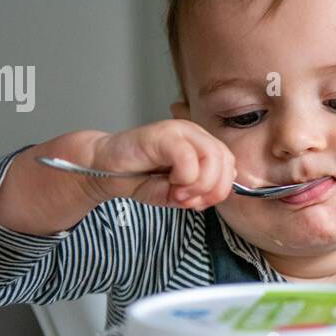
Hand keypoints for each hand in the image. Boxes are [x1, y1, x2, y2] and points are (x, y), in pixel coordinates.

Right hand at [83, 119, 235, 209]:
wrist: (105, 170)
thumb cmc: (139, 178)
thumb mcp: (177, 193)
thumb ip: (200, 193)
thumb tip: (217, 194)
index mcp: (202, 146)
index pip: (230, 167)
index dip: (219, 190)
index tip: (199, 204)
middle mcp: (195, 134)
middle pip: (226, 161)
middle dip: (212, 190)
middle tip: (189, 202)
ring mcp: (179, 131)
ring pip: (212, 158)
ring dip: (199, 185)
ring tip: (178, 194)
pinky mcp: (162, 134)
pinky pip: (188, 157)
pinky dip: (184, 178)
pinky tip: (170, 184)